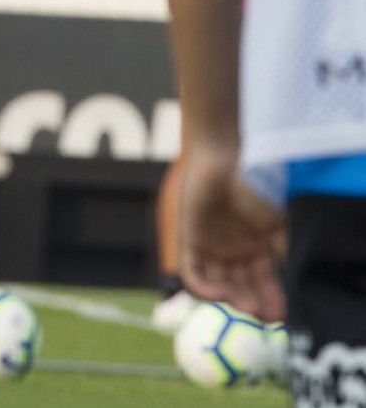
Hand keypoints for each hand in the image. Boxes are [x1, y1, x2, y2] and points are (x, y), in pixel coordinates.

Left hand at [179, 146, 285, 322]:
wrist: (224, 158)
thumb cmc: (252, 185)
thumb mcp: (275, 220)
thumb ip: (280, 248)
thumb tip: (286, 277)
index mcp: (253, 246)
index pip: (261, 282)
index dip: (270, 300)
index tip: (280, 317)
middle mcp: (231, 250)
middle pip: (240, 288)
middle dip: (253, 305)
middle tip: (265, 317)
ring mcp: (210, 246)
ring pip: (219, 285)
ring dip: (233, 300)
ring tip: (249, 307)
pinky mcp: (189, 239)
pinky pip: (193, 273)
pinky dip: (205, 289)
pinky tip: (223, 294)